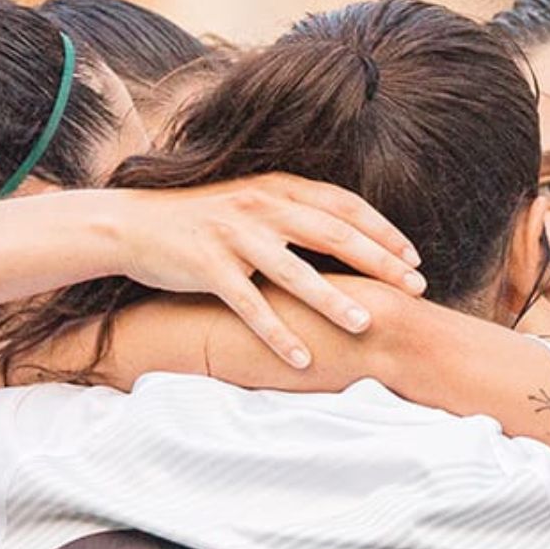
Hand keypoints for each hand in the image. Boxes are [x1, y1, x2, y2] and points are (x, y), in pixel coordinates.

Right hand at [101, 174, 425, 367]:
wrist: (135, 226)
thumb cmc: (204, 221)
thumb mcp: (253, 205)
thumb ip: (296, 215)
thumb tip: (349, 241)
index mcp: (277, 188)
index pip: (344, 206)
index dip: (383, 231)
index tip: (414, 258)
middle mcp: (261, 206)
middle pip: (333, 234)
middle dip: (379, 262)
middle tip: (414, 289)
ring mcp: (235, 236)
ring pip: (295, 272)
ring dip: (333, 300)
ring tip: (366, 324)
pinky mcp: (208, 266)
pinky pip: (250, 305)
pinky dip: (277, 334)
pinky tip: (300, 360)